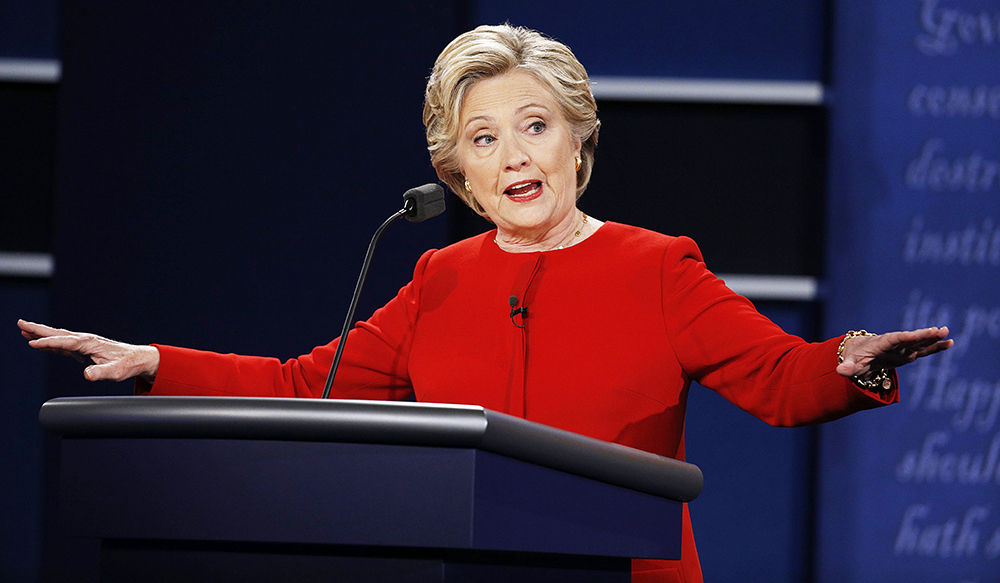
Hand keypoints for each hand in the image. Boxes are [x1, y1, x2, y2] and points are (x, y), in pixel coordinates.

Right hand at [18, 320, 159, 382]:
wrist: (137, 359)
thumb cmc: (127, 365)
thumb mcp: (115, 372)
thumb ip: (100, 373)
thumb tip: (86, 375)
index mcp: (89, 343)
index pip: (65, 342)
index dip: (48, 343)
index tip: (32, 343)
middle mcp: (85, 340)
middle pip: (58, 334)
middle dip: (38, 329)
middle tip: (21, 324)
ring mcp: (84, 344)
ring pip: (59, 337)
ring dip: (42, 333)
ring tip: (24, 330)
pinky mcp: (84, 349)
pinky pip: (63, 344)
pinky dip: (50, 342)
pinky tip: (41, 343)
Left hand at [836, 326, 952, 378]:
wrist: (857, 353)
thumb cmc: (853, 357)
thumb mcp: (849, 363)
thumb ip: (847, 367)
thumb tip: (841, 371)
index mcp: (880, 343)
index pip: (894, 339)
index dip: (906, 337)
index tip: (917, 334)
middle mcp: (894, 343)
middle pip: (910, 338)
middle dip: (924, 335)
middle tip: (939, 330)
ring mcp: (902, 348)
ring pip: (919, 343)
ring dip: (932, 339)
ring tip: (947, 333)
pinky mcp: (907, 354)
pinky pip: (923, 350)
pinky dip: (935, 347)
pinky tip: (949, 342)